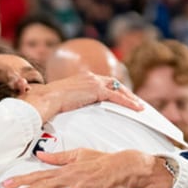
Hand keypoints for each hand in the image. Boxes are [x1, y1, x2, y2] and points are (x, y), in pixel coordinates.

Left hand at [3, 149, 168, 187]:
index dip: (21, 180)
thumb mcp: (78, 154)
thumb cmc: (101, 160)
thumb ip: (57, 157)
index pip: (39, 175)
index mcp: (65, 170)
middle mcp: (71, 180)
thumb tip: (40, 156)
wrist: (125, 166)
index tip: (6, 184)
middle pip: (44, 187)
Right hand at [20, 73, 145, 123]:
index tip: (121, 96)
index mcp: (83, 78)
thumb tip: (70, 110)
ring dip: (130, 97)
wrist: (47, 98)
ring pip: (118, 89)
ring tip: (140, 107)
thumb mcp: (63, 100)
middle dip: (126, 92)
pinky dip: (129, 102)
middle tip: (135, 102)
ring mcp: (94, 82)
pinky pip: (117, 97)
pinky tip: (137, 109)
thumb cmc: (50, 102)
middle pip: (114, 83)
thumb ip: (71, 101)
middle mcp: (90, 77)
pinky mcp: (96, 90)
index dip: (114, 89)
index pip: (103, 82)